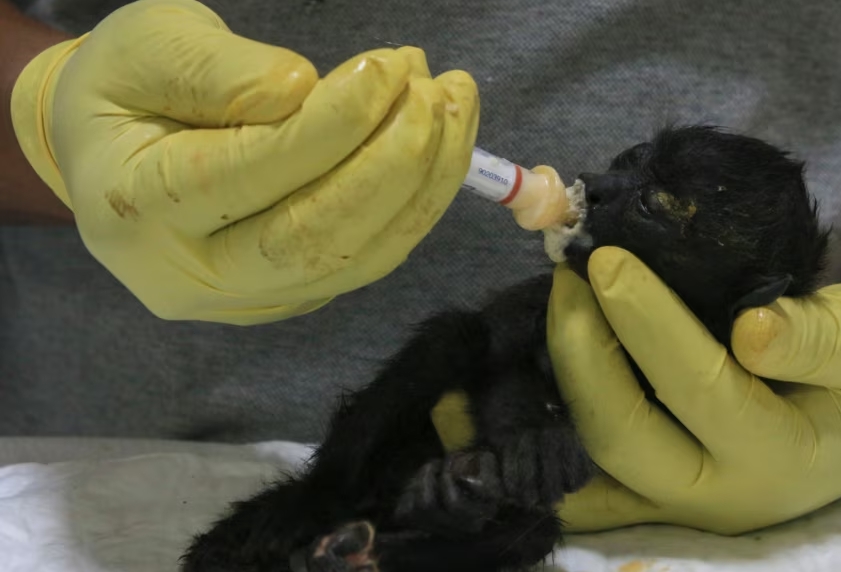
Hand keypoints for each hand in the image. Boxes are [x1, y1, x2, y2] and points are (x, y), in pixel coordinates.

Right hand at [9, 0, 477, 323]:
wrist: (115, 156)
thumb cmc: (127, 91)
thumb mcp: (146, 48)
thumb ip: (215, 71)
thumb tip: (304, 91)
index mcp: (136, 206)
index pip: (249, 175)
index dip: (331, 125)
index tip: (388, 68)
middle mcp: (192, 274)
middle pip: (312, 237)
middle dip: (393, 163)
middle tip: (435, 91)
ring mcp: (249, 298)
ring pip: (356, 256)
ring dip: (424, 181)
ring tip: (454, 104)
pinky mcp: (295, 297)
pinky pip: (370, 257)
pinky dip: (420, 201)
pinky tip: (445, 143)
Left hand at [542, 247, 840, 534]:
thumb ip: (823, 341)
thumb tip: (751, 329)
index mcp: (781, 458)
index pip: (699, 386)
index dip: (647, 321)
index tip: (606, 258)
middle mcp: (718, 495)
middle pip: (622, 436)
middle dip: (580, 352)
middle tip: (568, 277)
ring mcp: (677, 504)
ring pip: (588, 462)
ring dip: (555, 385)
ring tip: (547, 308)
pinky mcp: (650, 494)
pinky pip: (582, 476)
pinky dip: (546, 429)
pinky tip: (527, 371)